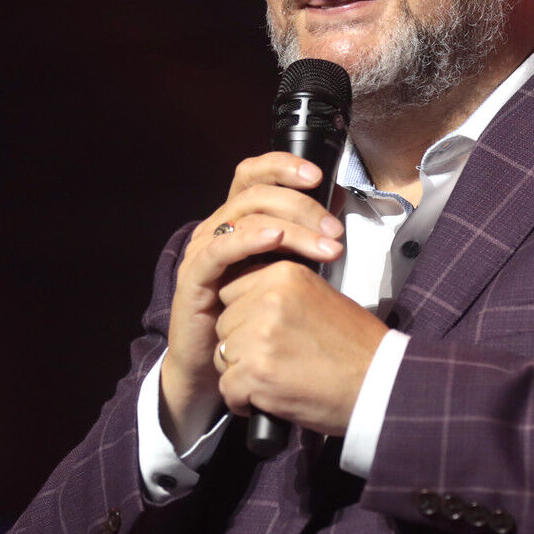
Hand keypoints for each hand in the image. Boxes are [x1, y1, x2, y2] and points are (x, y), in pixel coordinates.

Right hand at [159, 152, 345, 447]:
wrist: (215, 368)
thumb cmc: (254, 320)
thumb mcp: (283, 272)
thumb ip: (303, 240)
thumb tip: (339, 208)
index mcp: (235, 220)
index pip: (253, 173)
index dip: (282, 165)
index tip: (319, 175)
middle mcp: (215, 227)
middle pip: (256, 193)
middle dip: (302, 205)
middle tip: (335, 230)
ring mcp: (202, 250)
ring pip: (245, 216)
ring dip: (292, 226)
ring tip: (326, 246)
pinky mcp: (194, 277)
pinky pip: (220, 248)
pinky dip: (250, 238)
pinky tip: (277, 239)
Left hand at [213, 260, 386, 436]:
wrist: (379, 383)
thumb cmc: (356, 347)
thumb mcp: (318, 297)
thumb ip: (280, 294)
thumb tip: (246, 301)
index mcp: (284, 274)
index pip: (232, 290)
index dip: (245, 316)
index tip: (264, 333)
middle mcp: (269, 299)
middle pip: (224, 323)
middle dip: (240, 344)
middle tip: (273, 359)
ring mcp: (260, 336)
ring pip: (223, 355)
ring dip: (241, 373)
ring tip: (274, 379)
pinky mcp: (257, 372)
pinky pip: (228, 387)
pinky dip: (243, 400)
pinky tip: (267, 399)